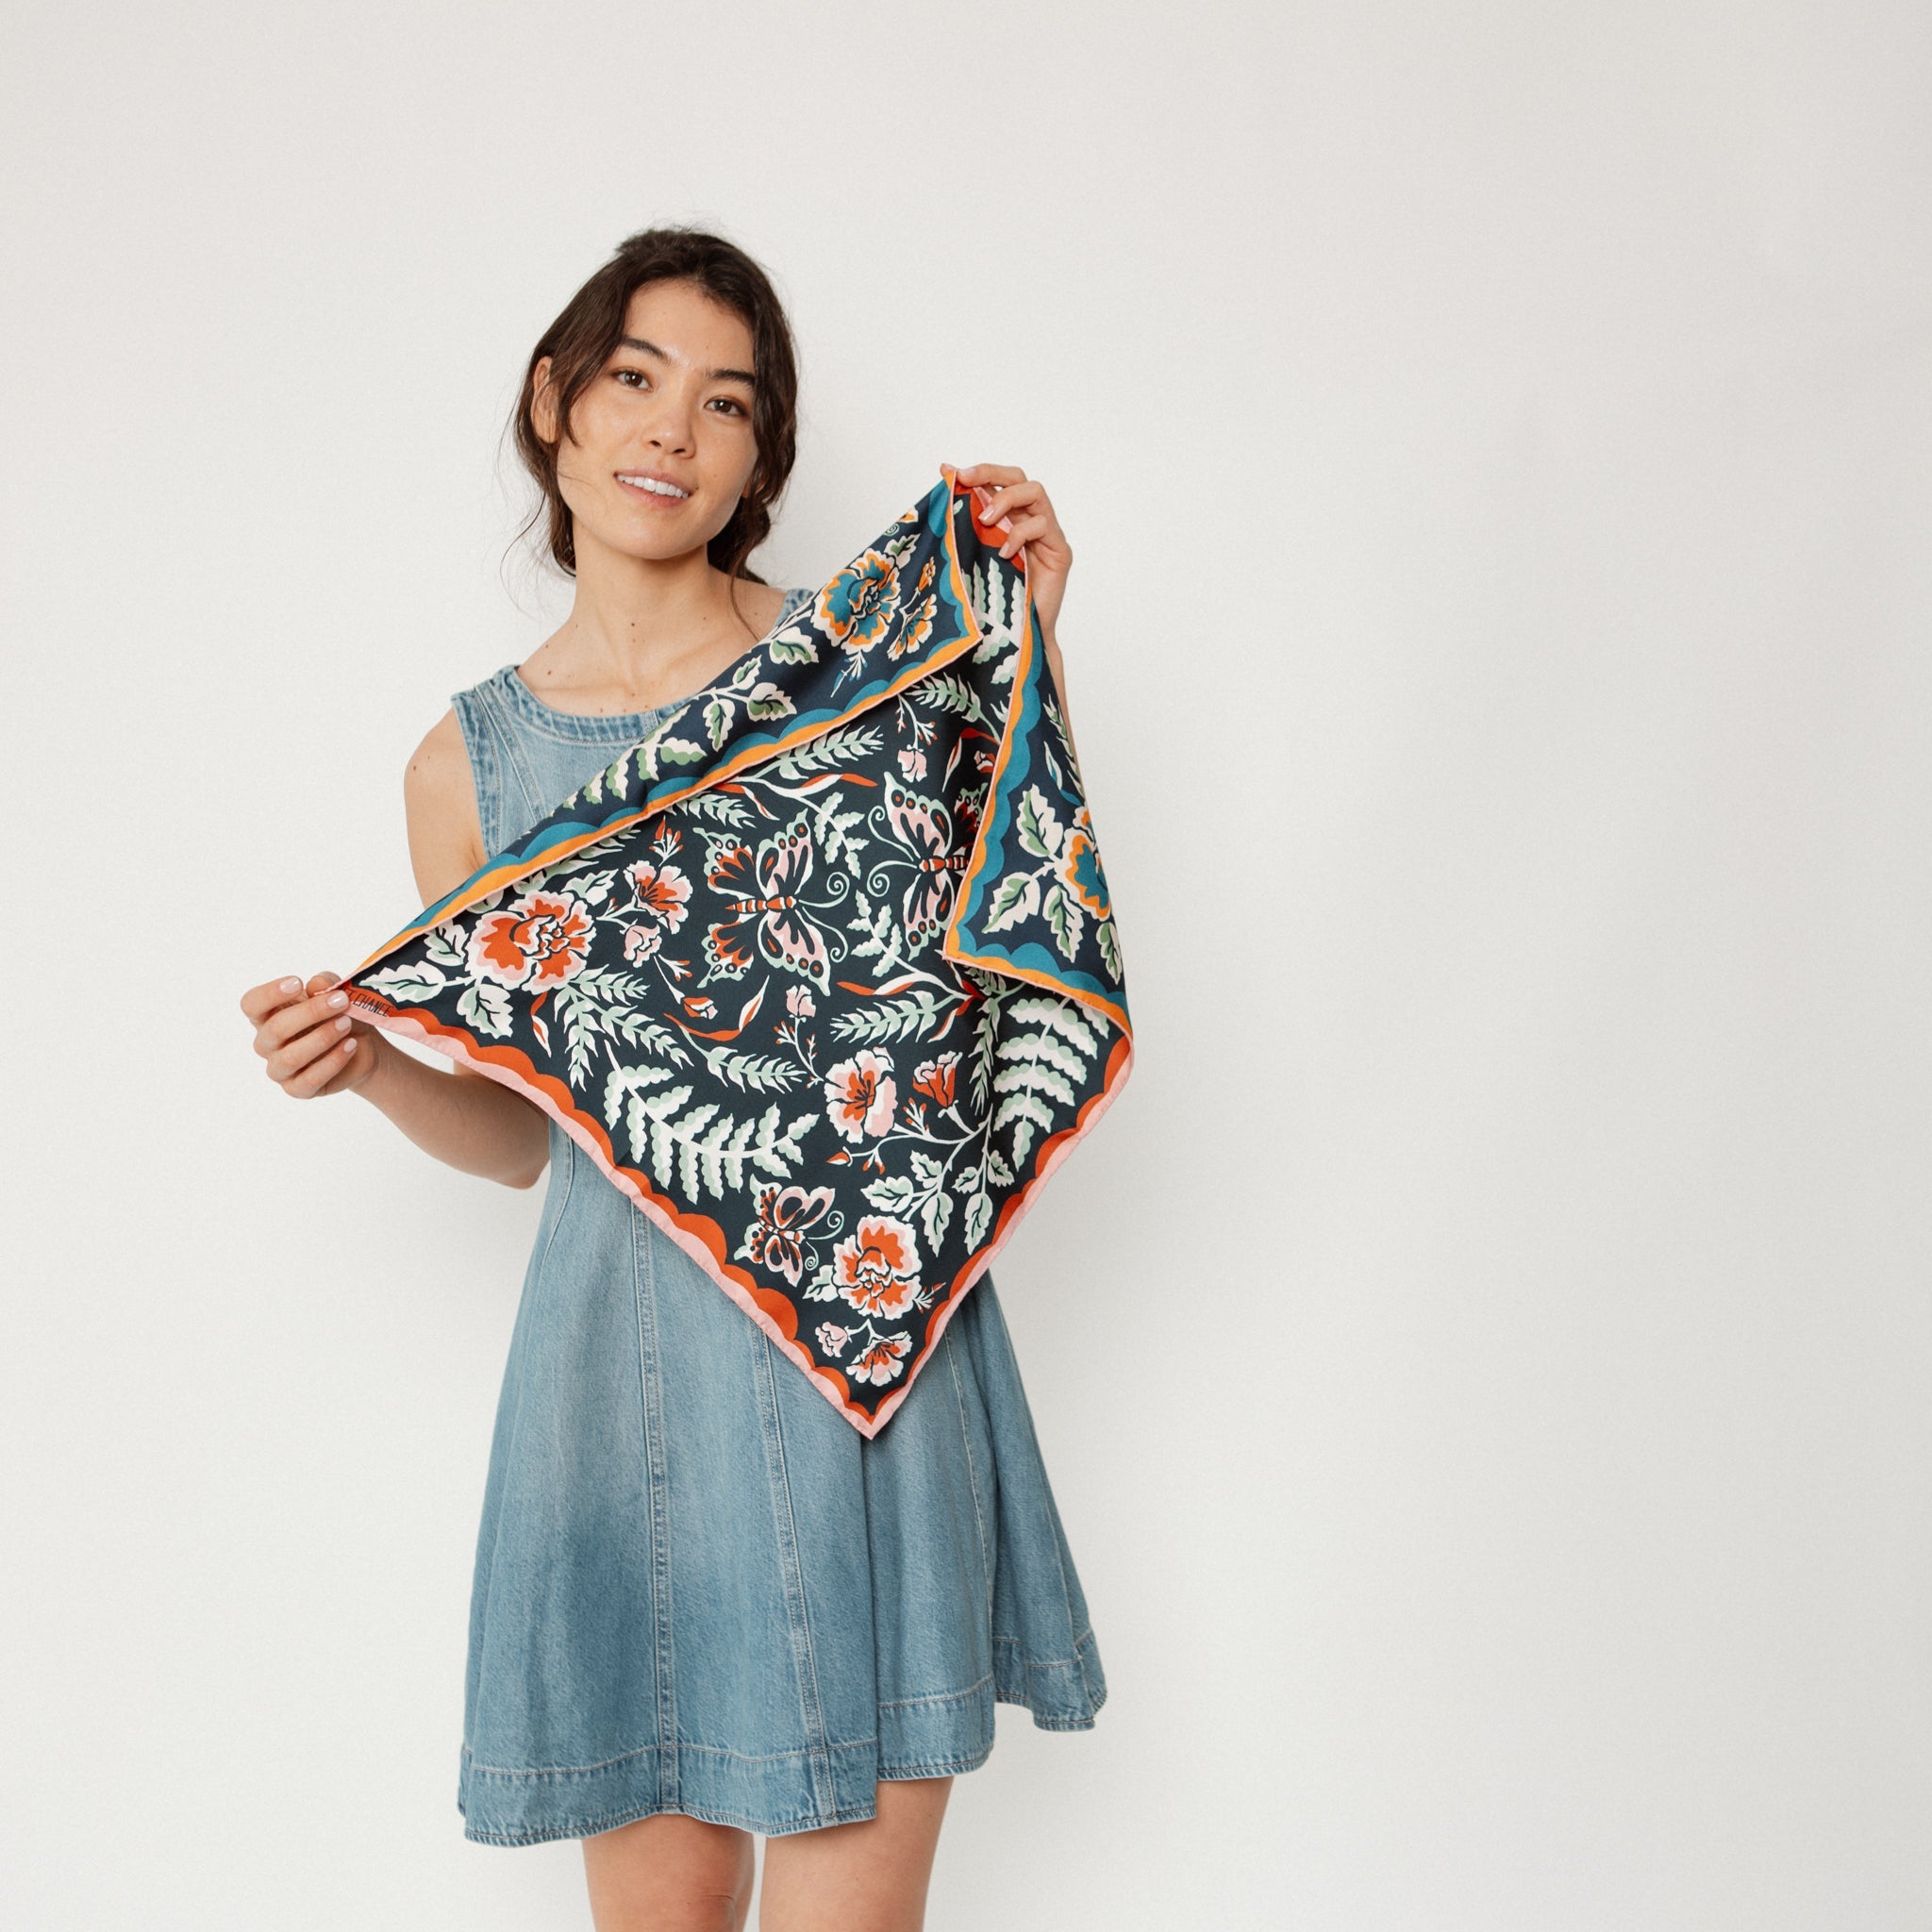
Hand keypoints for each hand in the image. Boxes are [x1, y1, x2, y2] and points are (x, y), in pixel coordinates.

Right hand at [241, 970, 380, 1098]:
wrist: (359, 1047)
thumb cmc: (338, 1015)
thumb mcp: (336, 993)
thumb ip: (326, 983)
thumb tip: (316, 984)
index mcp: (267, 1016)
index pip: (251, 1004)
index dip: (269, 993)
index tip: (297, 982)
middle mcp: (267, 1043)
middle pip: (275, 1029)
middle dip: (311, 1012)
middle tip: (341, 1001)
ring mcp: (279, 1069)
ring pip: (291, 1057)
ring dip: (322, 1038)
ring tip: (347, 1024)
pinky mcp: (297, 1089)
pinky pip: (310, 1079)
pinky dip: (333, 1061)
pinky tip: (351, 1045)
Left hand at [954, 463, 1072, 641]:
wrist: (1015, 637)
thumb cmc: (992, 597)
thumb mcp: (972, 553)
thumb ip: (963, 521)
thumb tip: (943, 481)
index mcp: (1011, 518)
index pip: (1001, 480)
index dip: (980, 471)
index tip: (952, 473)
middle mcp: (1031, 520)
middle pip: (1020, 477)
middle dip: (992, 473)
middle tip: (966, 482)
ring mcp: (1048, 535)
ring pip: (1036, 493)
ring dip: (1006, 500)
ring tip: (986, 521)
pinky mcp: (1060, 552)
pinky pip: (1042, 526)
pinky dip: (1020, 534)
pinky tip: (1004, 553)